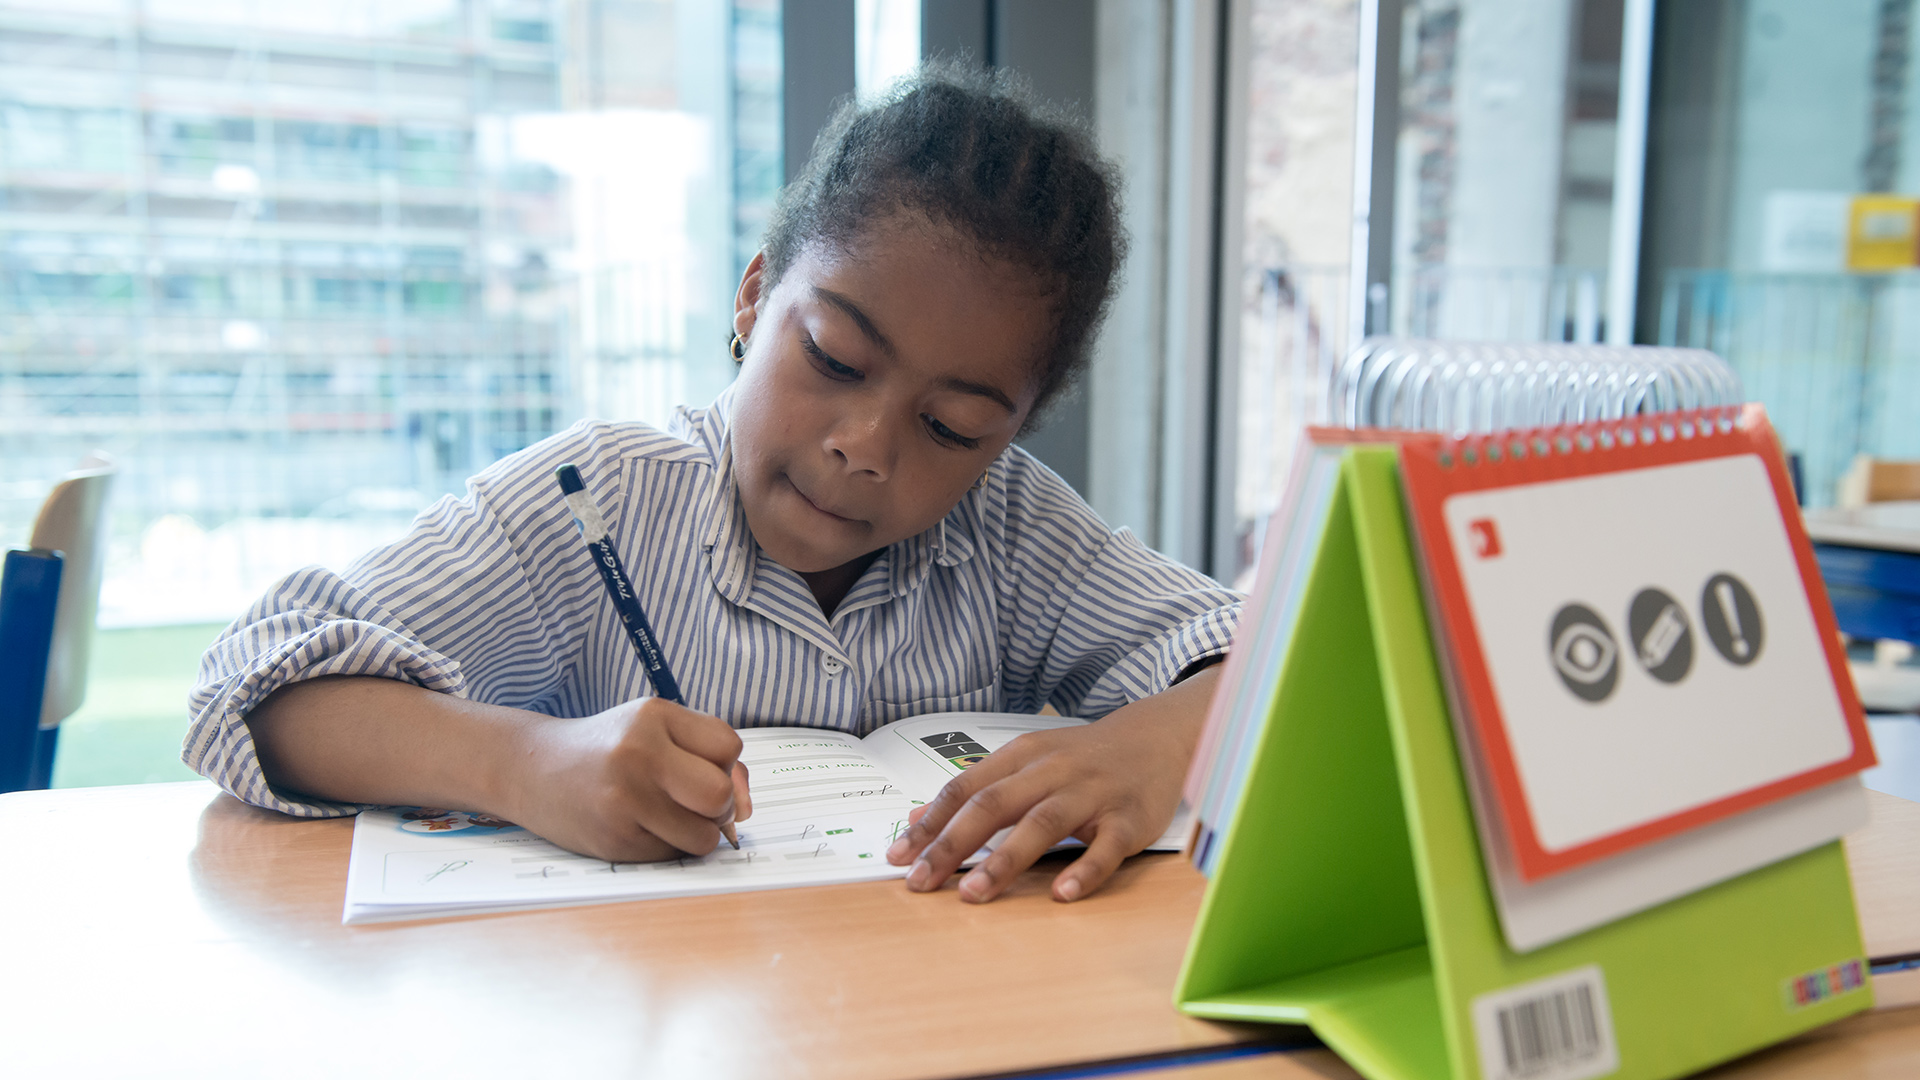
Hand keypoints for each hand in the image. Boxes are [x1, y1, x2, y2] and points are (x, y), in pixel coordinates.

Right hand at [500, 697, 752, 862]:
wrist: (533, 769)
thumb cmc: (609, 748)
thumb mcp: (655, 729)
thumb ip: (709, 755)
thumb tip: (744, 808)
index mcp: (653, 716)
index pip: (729, 747)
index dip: (724, 764)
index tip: (700, 766)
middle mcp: (637, 755)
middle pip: (719, 796)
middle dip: (719, 806)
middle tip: (695, 802)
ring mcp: (623, 801)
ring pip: (703, 837)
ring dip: (696, 833)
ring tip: (666, 815)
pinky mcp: (613, 841)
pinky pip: (672, 856)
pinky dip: (668, 847)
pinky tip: (640, 827)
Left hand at [884, 667, 1217, 902]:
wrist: (1155, 737)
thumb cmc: (1082, 758)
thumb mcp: (1026, 762)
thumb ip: (977, 790)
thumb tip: (918, 820)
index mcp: (1021, 757)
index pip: (964, 790)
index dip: (929, 824)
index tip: (898, 857)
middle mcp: (1051, 772)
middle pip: (994, 806)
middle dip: (952, 845)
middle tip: (921, 882)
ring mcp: (1092, 794)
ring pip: (1043, 824)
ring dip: (1005, 860)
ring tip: (974, 893)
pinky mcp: (1129, 819)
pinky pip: (1106, 847)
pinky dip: (1085, 870)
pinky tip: (1062, 894)